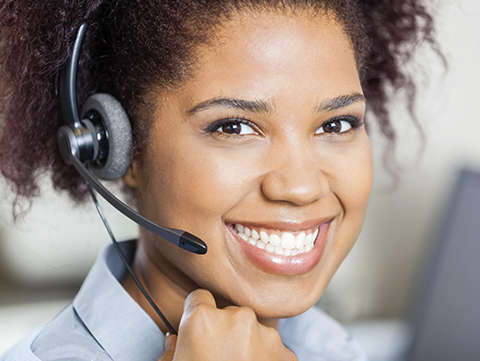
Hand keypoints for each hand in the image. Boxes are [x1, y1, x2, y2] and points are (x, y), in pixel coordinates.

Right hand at [157, 289, 296, 360]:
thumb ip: (173, 351)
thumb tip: (176, 341)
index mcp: (203, 321)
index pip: (199, 298)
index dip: (196, 313)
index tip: (198, 329)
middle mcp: (237, 319)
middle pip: (229, 313)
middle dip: (224, 331)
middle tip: (218, 359)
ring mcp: (266, 335)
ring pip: (253, 331)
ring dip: (247, 346)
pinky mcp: (286, 354)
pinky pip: (272, 349)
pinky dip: (265, 360)